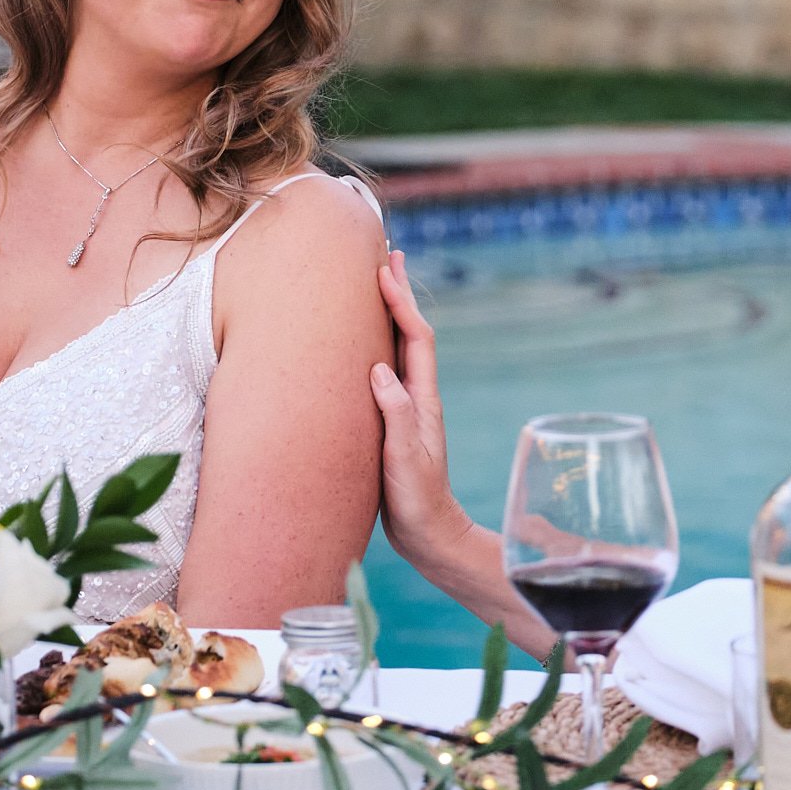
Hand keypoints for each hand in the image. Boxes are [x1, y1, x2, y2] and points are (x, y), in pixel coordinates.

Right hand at [370, 249, 472, 570]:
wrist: (428, 534)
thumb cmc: (417, 500)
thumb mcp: (404, 459)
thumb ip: (395, 415)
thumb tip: (378, 370)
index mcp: (422, 399)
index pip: (415, 338)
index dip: (400, 302)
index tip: (384, 270)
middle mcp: (417, 396)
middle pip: (410, 332)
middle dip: (399, 293)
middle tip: (388, 255)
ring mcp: (406, 407)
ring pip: (397, 348)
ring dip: (389, 313)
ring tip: (376, 283)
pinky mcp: (392, 421)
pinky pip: (384, 370)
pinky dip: (375, 345)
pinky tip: (361, 344)